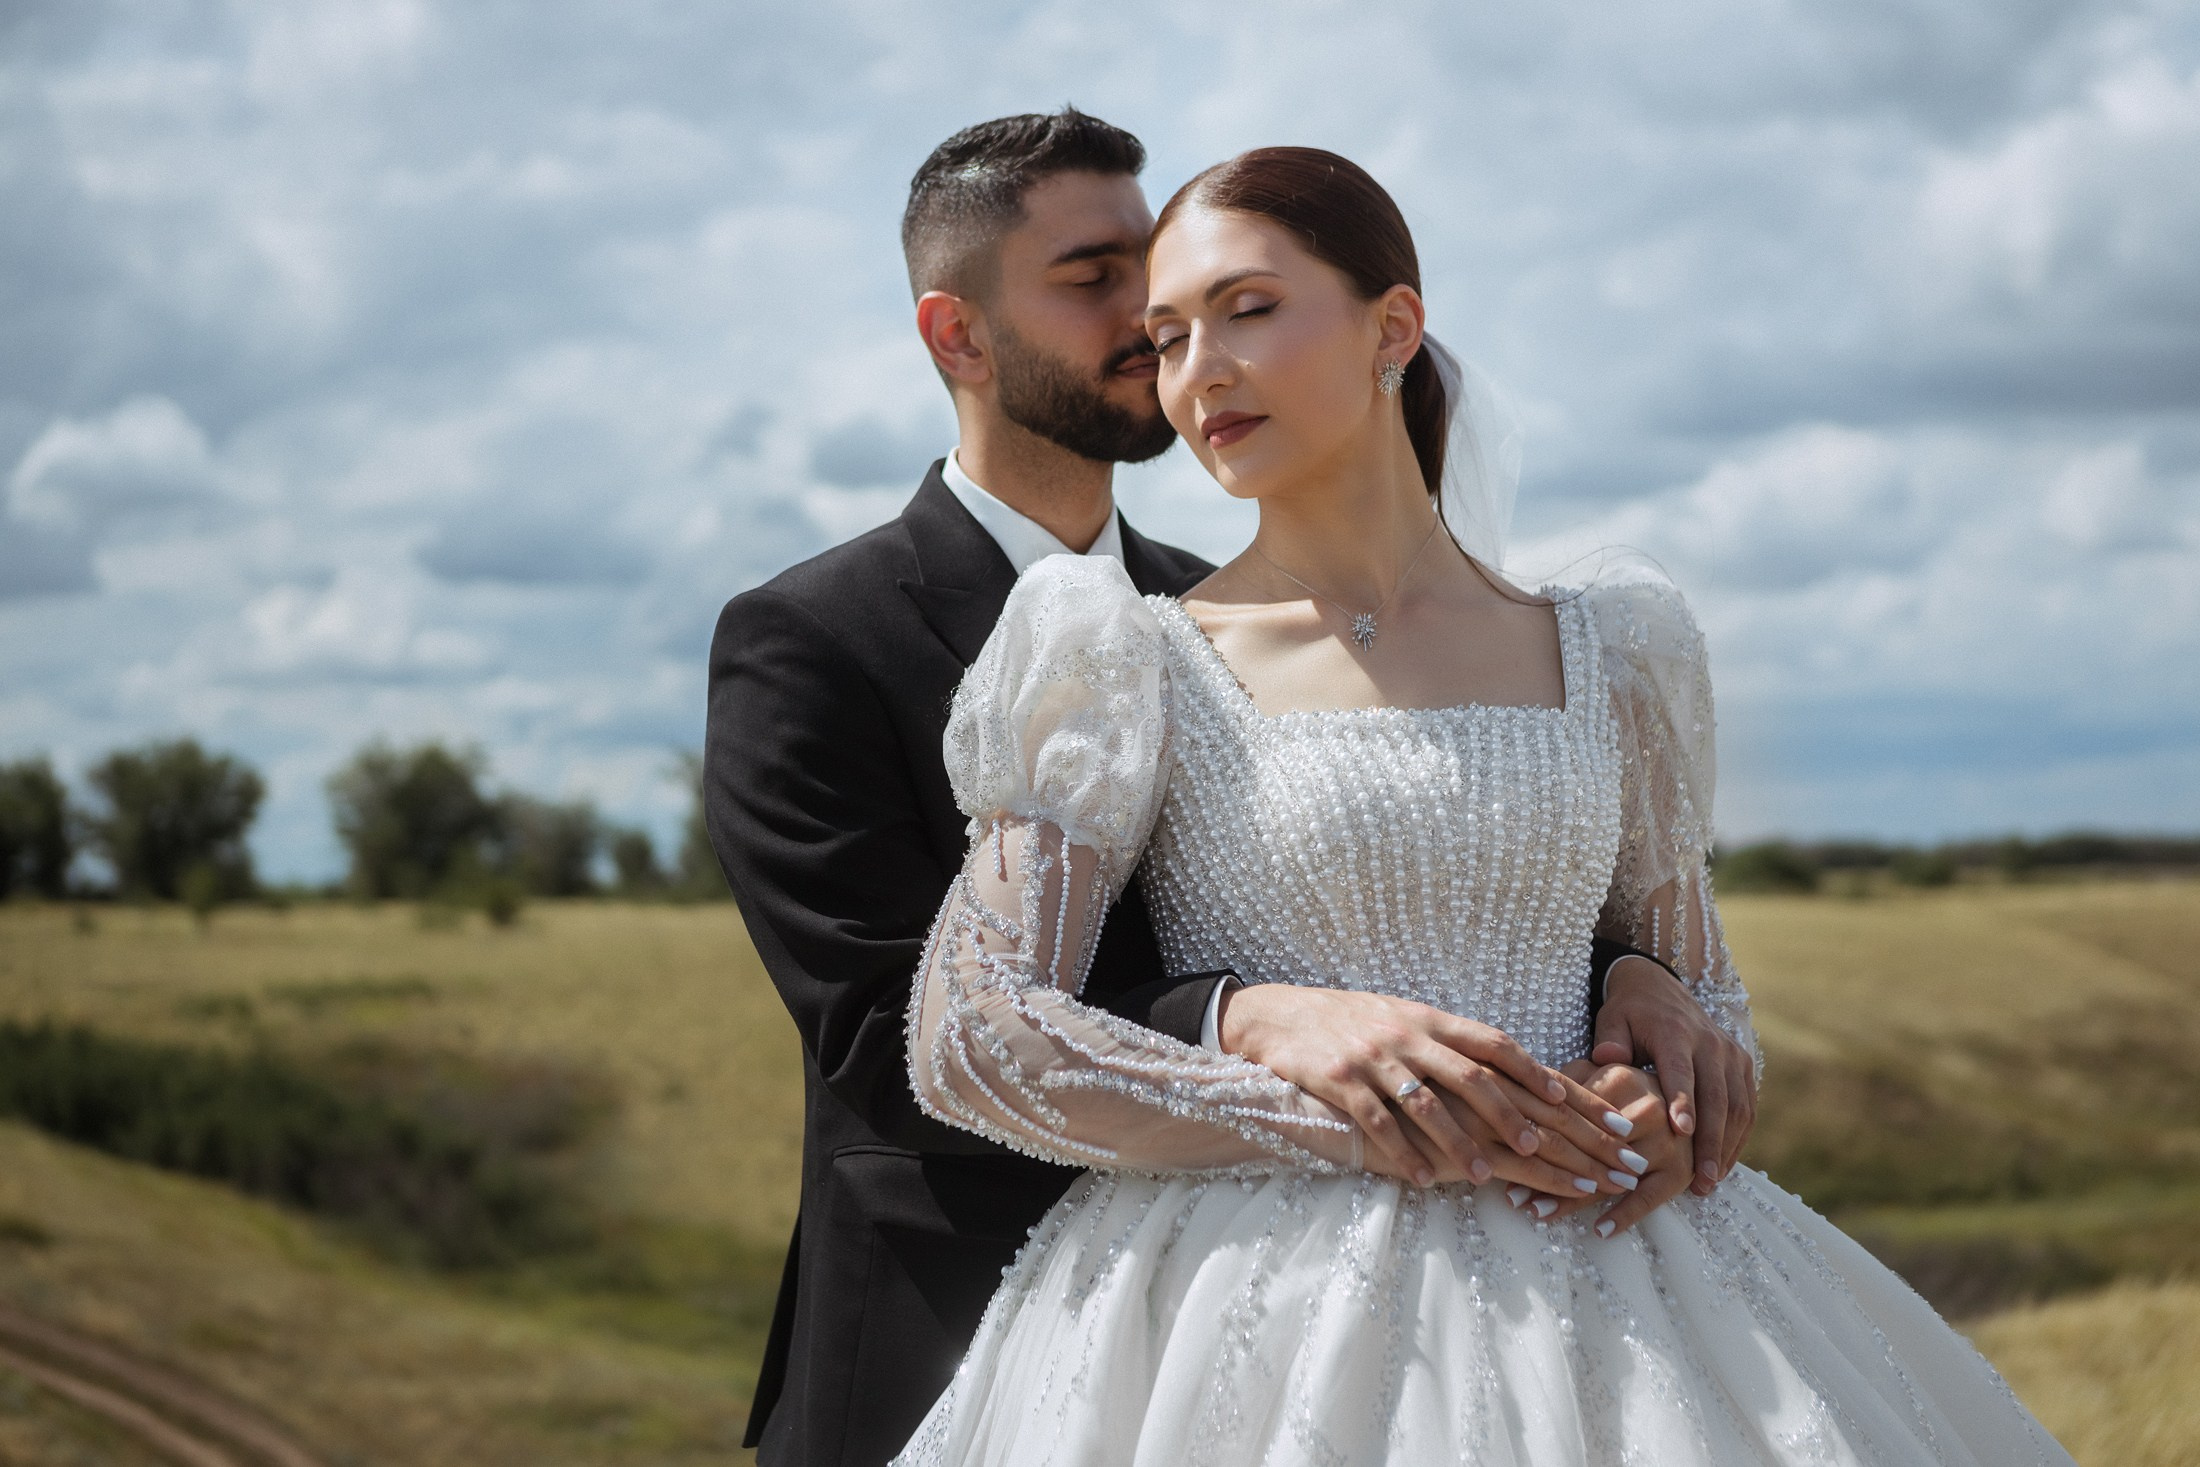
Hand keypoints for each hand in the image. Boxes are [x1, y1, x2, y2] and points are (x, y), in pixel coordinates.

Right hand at [1218, 984, 1632, 1188]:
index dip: (1543, 1075)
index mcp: (1433, 1021)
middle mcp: (1411, 1036)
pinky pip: (1378, 1122)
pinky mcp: (1340, 1080)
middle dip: (1523, 1119)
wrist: (1280, 1017)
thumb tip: (1511, 1072)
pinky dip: (1403, 1152)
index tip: (1581, 1103)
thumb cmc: (1352, 1025)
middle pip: (1477, 1078)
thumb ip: (1451, 1046)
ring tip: (1489, 1177)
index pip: (1500, 1046)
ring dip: (1462, 1143)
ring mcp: (1375, 1058)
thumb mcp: (1405, 1023)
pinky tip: (1424, 1180)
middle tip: (1554, 1149)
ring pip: (1429, 1103)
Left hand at [1518, 1062, 1686, 1236]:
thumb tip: (1527, 1088)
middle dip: (1544, 1174)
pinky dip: (1624, 1215)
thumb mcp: (1605, 1068)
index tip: (1502, 1157)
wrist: (1700, 1093)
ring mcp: (1667, 1143)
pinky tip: (1598, 1231)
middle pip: (1585, 1150)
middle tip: (1511, 1197)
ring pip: (1609, 1176)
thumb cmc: (1638, 1082)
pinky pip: (1650, 1197)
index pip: (1570, 1116)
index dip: (1533, 1138)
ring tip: (1537, 1214)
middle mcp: (1646, 1110)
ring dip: (1572, 1199)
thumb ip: (1570, 1077)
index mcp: (1620, 1079)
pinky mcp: (1681, 1170)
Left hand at [1592, 955, 1755, 1194]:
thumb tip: (1607, 1060)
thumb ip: (1610, 1041)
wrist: (1660, 986)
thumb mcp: (1611, 1019)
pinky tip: (1722, 1165)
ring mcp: (1731, 1054)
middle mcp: (1710, 1043)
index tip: (1679, 1132)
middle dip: (1709, 1141)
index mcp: (1675, 1033)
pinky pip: (1746, 1106)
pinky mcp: (1742, 1064)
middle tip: (1700, 1180)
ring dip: (1726, 1146)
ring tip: (1709, 1182)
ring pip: (1737, 1106)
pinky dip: (1738, 1137)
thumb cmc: (1629, 1012)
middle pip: (1716, 1097)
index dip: (1682, 1100)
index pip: (1681, 1070)